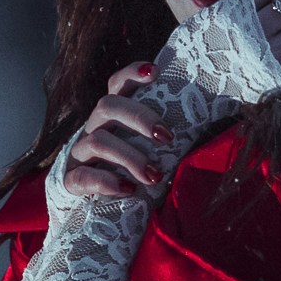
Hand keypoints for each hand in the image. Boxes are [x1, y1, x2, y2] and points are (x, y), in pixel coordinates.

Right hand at [62, 63, 175, 199]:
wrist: (92, 208)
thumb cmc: (130, 172)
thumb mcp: (147, 150)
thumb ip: (165, 138)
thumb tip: (209, 128)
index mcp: (113, 117)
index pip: (117, 85)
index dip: (132, 73)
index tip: (155, 71)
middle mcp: (94, 128)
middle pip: (107, 106)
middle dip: (139, 117)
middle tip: (166, 137)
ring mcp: (80, 153)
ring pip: (98, 141)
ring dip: (130, 157)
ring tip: (155, 177)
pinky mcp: (71, 180)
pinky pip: (84, 176)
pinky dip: (108, 182)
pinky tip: (128, 189)